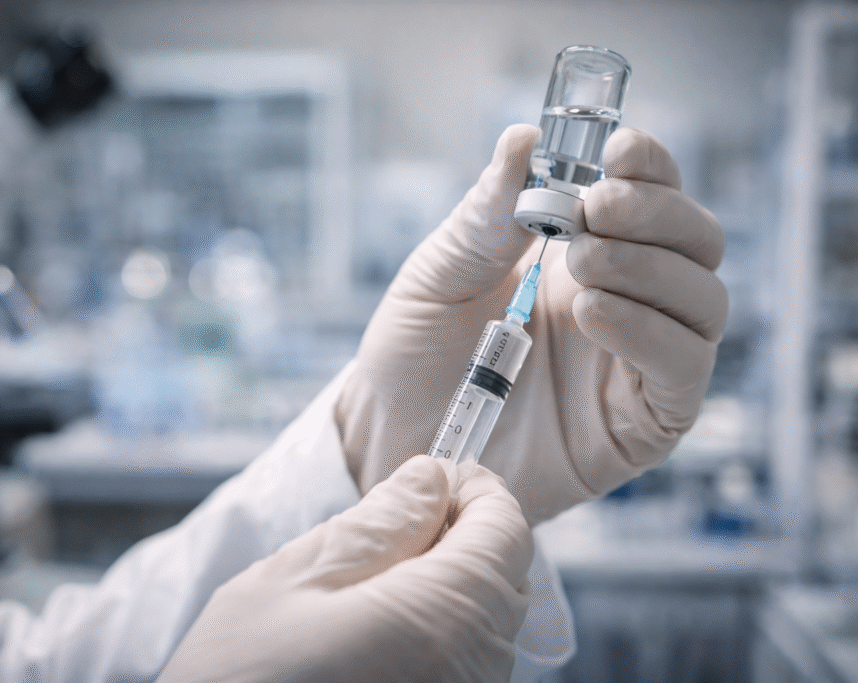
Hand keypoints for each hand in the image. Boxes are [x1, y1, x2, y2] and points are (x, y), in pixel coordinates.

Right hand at [159, 456, 533, 682]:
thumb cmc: (241, 679)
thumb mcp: (296, 580)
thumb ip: (378, 523)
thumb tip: (430, 479)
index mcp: (443, 619)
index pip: (507, 531)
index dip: (477, 491)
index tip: (439, 475)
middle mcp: (473, 673)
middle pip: (504, 579)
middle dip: (462, 536)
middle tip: (394, 524)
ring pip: (486, 625)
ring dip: (448, 586)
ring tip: (370, 583)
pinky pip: (465, 666)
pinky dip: (438, 633)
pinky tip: (375, 632)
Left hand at [336, 125, 727, 524]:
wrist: (396, 439)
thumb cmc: (416, 354)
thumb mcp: (441, 273)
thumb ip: (487, 214)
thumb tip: (526, 139)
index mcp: (583, 251)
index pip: (652, 194)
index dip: (650, 166)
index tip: (618, 150)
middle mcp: (627, 298)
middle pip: (697, 239)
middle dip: (656, 214)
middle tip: (593, 212)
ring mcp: (639, 360)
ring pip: (705, 299)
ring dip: (651, 269)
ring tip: (581, 266)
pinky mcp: (644, 421)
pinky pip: (685, 369)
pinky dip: (651, 332)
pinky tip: (594, 314)